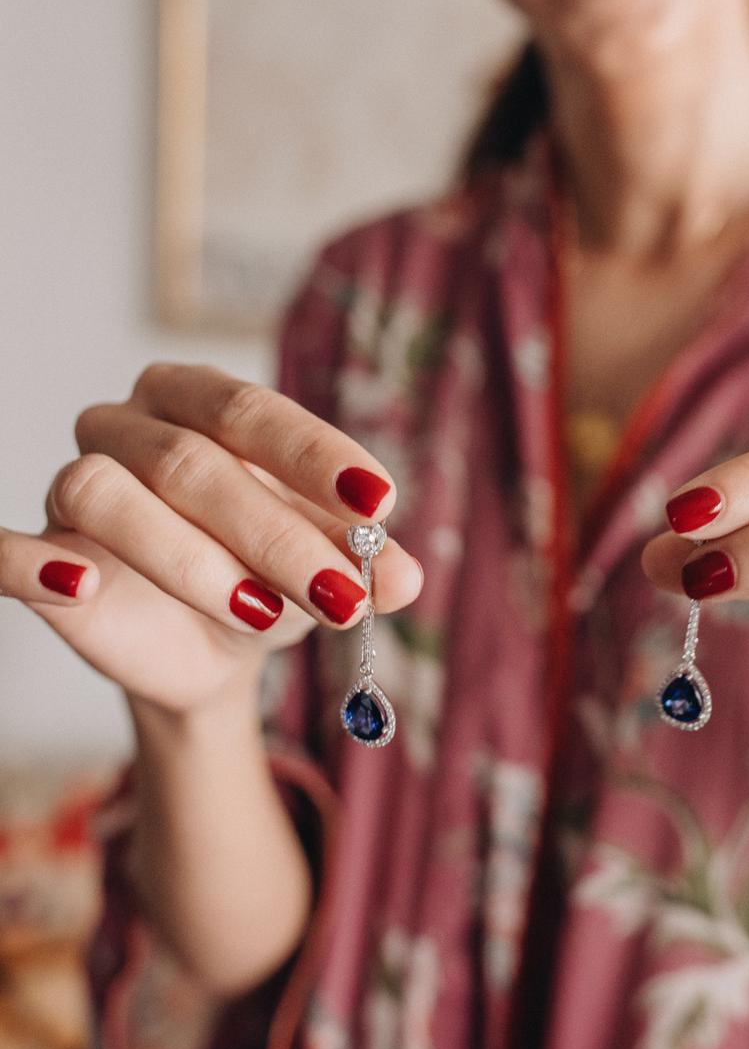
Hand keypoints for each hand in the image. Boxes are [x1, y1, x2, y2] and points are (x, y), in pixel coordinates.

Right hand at [1, 363, 422, 716]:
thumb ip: (366, 563)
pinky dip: (32, 562)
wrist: (211, 649)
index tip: (379, 504)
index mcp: (202, 399)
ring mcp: (74, 483)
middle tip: (344, 595)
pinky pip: (3, 547)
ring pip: (106, 494)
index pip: (253, 410)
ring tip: (261, 612)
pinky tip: (83, 586)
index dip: (315, 455)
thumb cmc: (272, 574)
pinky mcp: (39, 549)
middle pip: (190, 461)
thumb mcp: (330, 568)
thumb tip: (409, 576)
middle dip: (275, 534)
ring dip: (190, 559)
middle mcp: (131, 424)